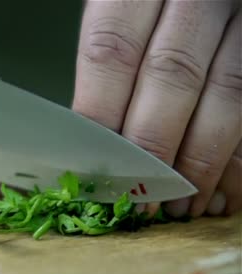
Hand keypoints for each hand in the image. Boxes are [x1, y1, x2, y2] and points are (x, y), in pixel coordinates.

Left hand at [73, 0, 240, 216]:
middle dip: (154, 149)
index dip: (103, 117)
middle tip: (141, 201)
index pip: (112, 52)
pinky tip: (224, 191)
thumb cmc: (147, 11)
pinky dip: (241, 156)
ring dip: (203, 161)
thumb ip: (111, 69)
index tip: (98, 170)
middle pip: (171, 75)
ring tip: (181, 207)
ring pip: (228, 92)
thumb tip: (93, 147)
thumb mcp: (120, 17)